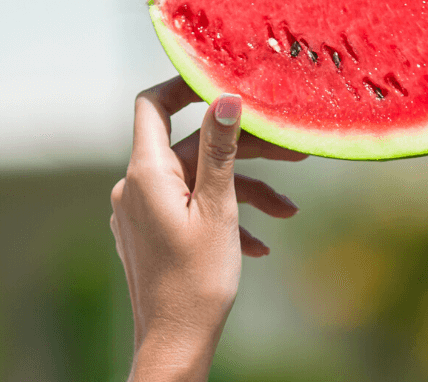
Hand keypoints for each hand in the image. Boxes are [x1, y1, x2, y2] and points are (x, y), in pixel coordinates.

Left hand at [110, 77, 306, 380]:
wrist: (175, 345)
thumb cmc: (197, 282)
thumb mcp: (218, 209)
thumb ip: (220, 151)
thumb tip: (225, 99)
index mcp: (145, 174)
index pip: (153, 106)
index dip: (185, 86)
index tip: (225, 82)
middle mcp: (134, 187)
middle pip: (191, 147)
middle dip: (242, 150)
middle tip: (292, 154)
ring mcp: (141, 213)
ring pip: (198, 181)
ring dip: (244, 191)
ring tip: (287, 211)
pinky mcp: (151, 234)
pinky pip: (190, 208)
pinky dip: (224, 216)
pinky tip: (259, 242)